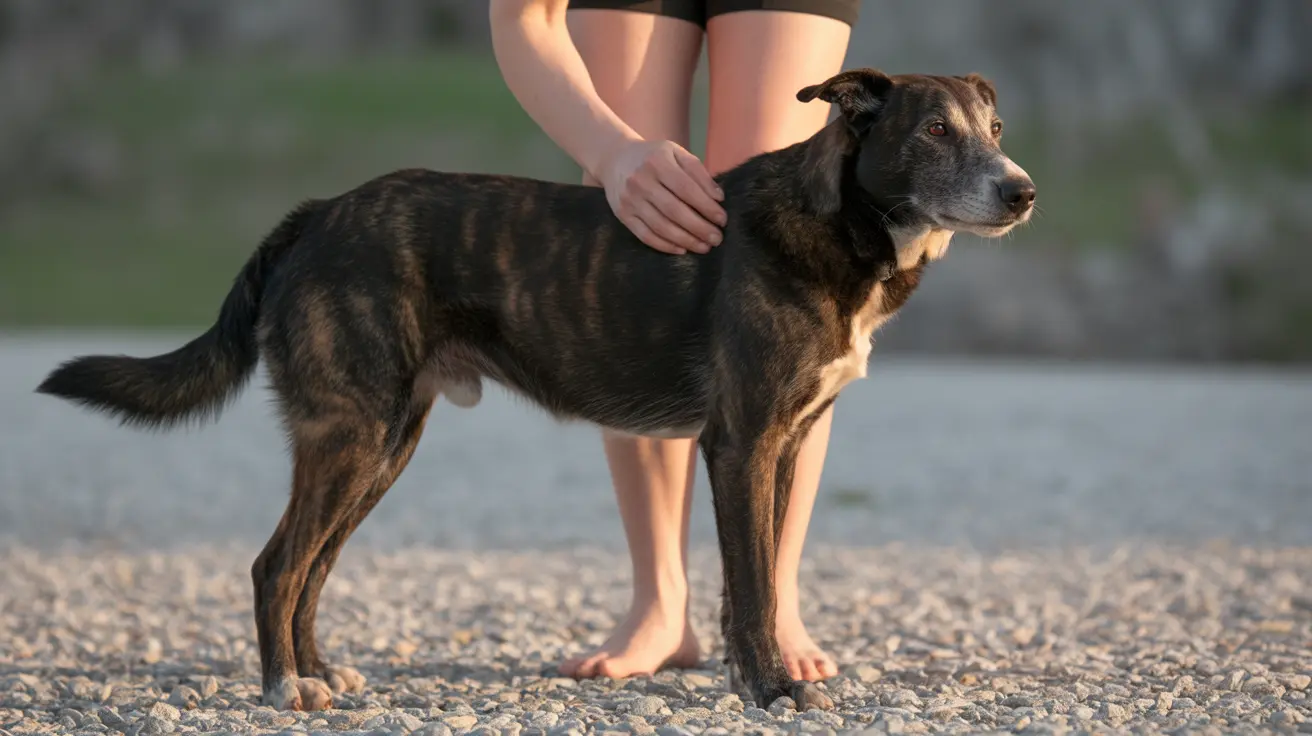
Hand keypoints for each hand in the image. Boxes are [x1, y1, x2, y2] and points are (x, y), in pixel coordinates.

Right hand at [597, 138, 727, 254]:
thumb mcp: (676, 153)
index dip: (706, 206)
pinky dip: (665, 245)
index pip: (686, 189)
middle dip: (699, 228)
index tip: (722, 220)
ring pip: (661, 226)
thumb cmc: (653, 157)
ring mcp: (630, 200)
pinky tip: (682, 249)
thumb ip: (698, 171)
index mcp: (658, 162)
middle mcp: (641, 181)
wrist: (614, 158)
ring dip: (685, 240)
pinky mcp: (622, 215)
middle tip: (717, 239)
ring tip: (704, 247)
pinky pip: (645, 235)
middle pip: (674, 210)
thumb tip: (718, 198)